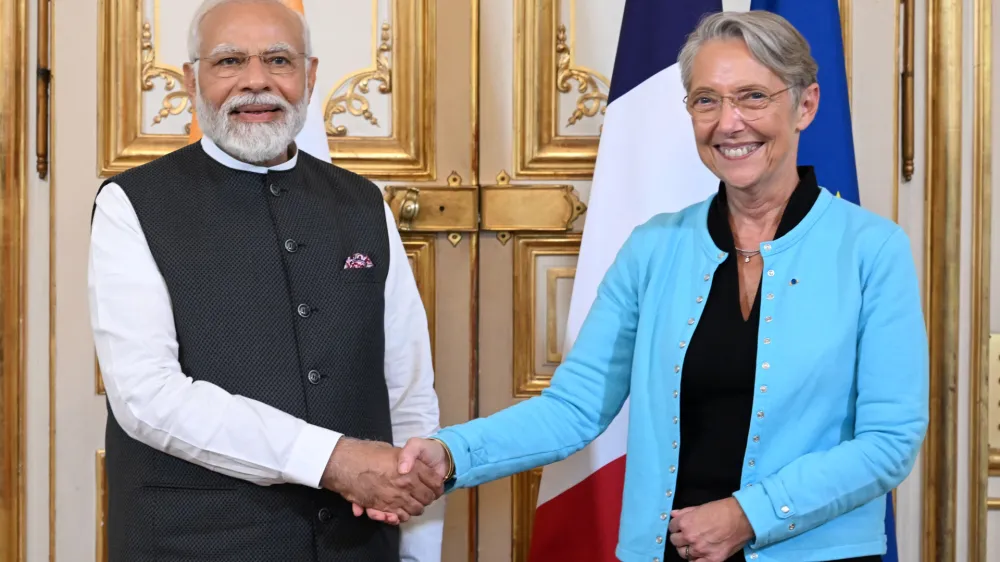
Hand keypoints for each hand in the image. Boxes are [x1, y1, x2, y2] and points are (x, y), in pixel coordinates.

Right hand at [320, 437, 443, 522]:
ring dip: (416, 508)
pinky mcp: (383, 506)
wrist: (345, 463)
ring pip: (415, 509)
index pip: (434, 481)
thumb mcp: (390, 449)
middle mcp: (405, 483)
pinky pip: (399, 516)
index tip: (436, 485)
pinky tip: (400, 512)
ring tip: (414, 503)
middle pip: (427, 497)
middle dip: (428, 498)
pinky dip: (402, 516)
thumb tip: (411, 465)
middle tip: (426, 495)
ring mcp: (394, 496)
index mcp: (411, 467)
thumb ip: (404, 457)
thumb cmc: (367, 453)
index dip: (437, 485)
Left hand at [667, 498, 753, 561]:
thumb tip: (673, 514)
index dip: (676, 527)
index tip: (680, 527)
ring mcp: (700, 550)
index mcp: (685, 523)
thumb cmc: (722, 510)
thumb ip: (684, 512)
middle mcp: (690, 537)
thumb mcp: (700, 507)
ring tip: (693, 545)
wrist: (742, 518)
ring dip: (686, 549)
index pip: (671, 528)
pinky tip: (698, 555)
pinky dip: (695, 560)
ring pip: (683, 554)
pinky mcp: (711, 559)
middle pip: (675, 541)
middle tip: (687, 536)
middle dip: (679, 538)